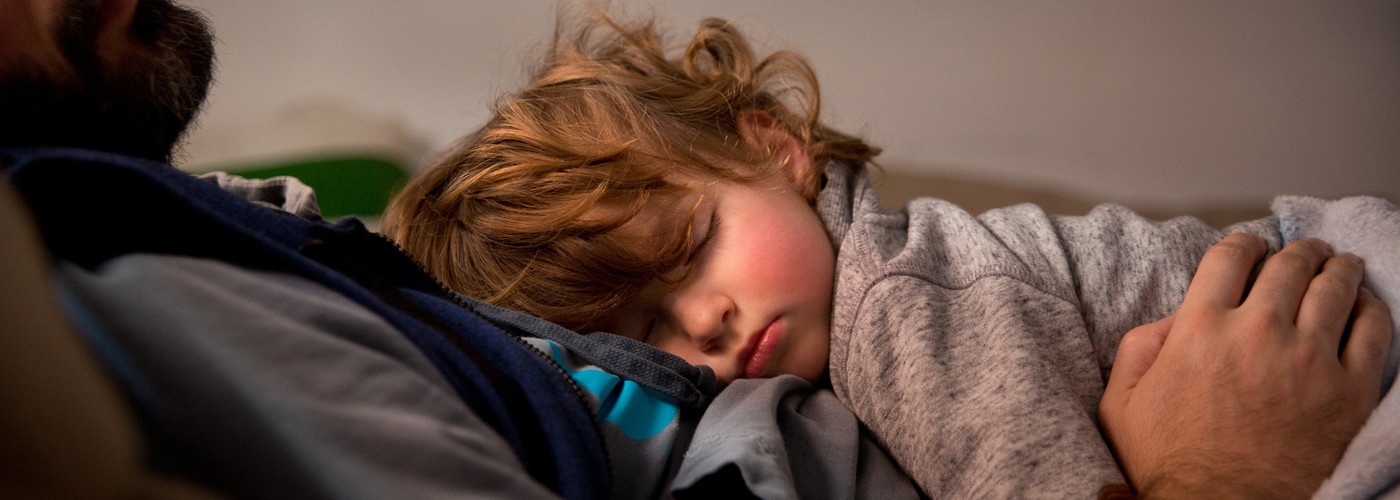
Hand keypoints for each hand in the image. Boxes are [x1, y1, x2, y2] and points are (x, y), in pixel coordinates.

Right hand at [1099, 234, 1391, 498]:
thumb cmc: (1169, 465)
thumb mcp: (1121, 403)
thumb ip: (1138, 348)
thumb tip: (1171, 320)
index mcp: (1199, 329)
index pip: (1230, 257)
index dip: (1244, 243)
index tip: (1252, 246)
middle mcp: (1257, 332)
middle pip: (1289, 265)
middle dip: (1299, 251)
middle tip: (1307, 251)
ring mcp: (1309, 360)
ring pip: (1335, 288)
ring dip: (1339, 269)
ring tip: (1341, 266)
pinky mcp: (1348, 391)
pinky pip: (1373, 331)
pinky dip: (1371, 310)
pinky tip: (1365, 307)